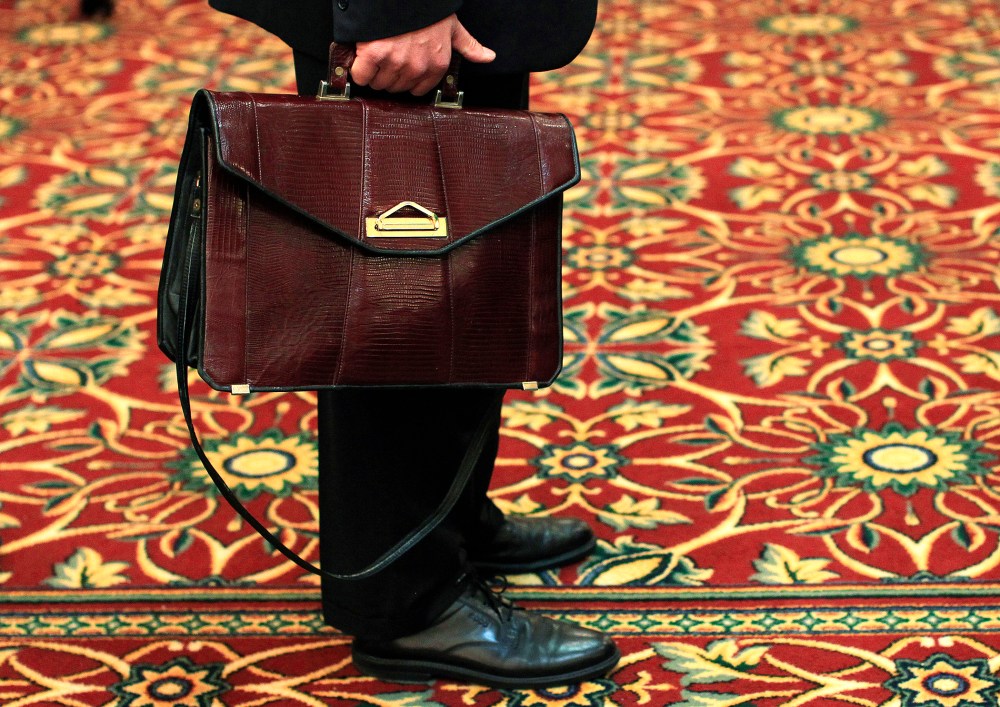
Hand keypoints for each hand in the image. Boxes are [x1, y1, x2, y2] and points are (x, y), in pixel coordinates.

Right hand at [351, 14, 494, 95]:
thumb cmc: (428, 10)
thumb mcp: (453, 27)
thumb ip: (469, 46)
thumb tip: (488, 57)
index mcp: (437, 64)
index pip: (417, 90)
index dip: (407, 79)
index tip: (401, 67)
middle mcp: (417, 68)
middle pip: (396, 88)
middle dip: (390, 76)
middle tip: (388, 57)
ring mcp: (395, 62)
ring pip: (378, 84)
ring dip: (374, 73)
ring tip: (377, 55)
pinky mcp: (373, 55)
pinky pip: (361, 76)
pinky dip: (358, 69)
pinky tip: (363, 57)